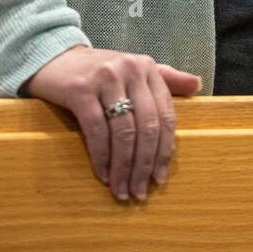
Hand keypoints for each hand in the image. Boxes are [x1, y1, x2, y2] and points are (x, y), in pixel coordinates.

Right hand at [20, 46, 202, 199]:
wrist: (55, 60)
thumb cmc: (98, 72)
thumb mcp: (133, 71)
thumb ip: (166, 78)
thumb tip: (197, 85)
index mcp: (147, 68)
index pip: (165, 115)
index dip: (165, 151)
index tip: (160, 179)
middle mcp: (130, 69)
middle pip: (147, 127)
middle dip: (144, 165)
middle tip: (139, 191)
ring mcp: (106, 78)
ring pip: (123, 132)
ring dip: (123, 168)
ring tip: (121, 190)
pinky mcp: (81, 89)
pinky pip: (96, 131)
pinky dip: (101, 157)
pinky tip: (103, 174)